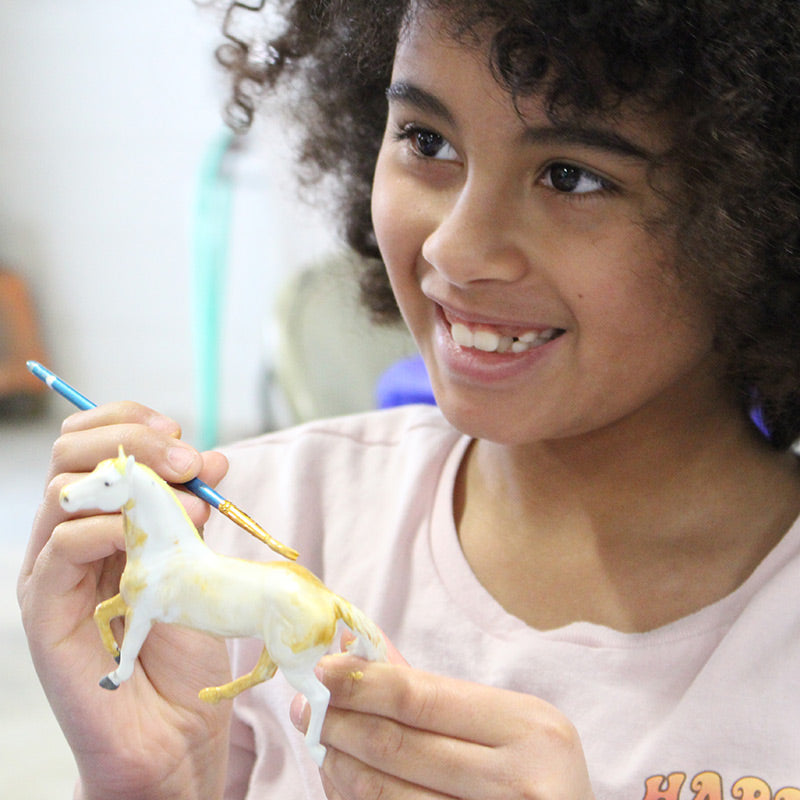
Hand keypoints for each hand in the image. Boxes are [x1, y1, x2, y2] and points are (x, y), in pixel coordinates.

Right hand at [17, 402, 232, 799]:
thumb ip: (194, 511)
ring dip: (133, 483)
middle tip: (188, 460)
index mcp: (102, 517)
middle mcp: (69, 535)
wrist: (171, 729)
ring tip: (191, 510)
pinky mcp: (45, 608)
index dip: (132, 422)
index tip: (183, 436)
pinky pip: (60, 546)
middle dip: (134, 440)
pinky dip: (107, 528)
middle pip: (71, 452)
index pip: (94, 442)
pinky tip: (146, 540)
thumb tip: (211, 460)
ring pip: (63, 490)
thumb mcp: (198, 562)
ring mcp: (52, 570)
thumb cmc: (185, 645)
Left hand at [292, 645, 593, 799]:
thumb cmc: (537, 778)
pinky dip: (360, 799)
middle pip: (399, 745)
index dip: (363, 682)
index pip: (422, 698)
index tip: (320, 668)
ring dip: (341, 764)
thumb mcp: (509, 728)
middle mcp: (520, 779)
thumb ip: (438, 694)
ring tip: (320, 740)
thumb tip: (370, 653)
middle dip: (341, 722)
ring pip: (388, 794)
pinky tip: (344, 779)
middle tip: (305, 706)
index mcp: (530, 727)